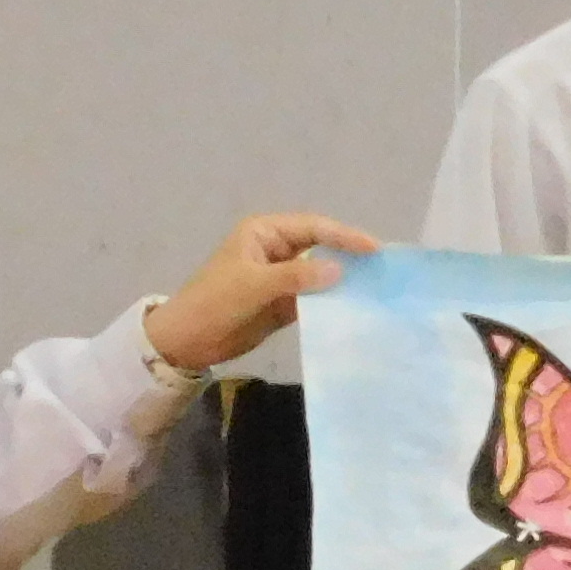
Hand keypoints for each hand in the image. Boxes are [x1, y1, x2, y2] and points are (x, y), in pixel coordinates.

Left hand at [145, 213, 381, 374]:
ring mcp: (281, 277)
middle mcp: (276, 250)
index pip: (313, 227)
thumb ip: (295, 277)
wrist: (187, 341)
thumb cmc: (213, 302)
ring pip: (320, 273)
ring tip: (377, 286)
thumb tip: (339, 270)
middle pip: (321, 246)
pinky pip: (314, 298)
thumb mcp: (252, 285)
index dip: (344, 236)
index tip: (374, 248)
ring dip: (344, 279)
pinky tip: (354, 308)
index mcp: (264, 233)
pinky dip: (332, 302)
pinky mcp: (283, 303)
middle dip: (349, 254)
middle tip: (383, 266)